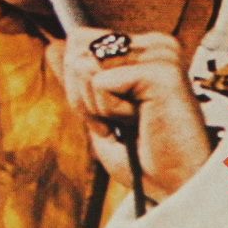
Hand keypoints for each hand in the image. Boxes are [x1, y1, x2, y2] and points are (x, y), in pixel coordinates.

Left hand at [59, 27, 211, 200]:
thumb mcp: (100, 114)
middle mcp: (156, 44)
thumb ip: (79, 79)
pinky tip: (141, 123)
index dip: (79, 85)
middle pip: (77, 49)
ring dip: (97, 108)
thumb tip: (52, 46)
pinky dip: (110, 113)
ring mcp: (161, 55)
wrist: (176, 187)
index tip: (110, 116)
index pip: (80, 40)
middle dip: (83, 96)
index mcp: (146, 48)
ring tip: (132, 124)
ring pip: (85, 65)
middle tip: (118, 124)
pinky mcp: (160, 71)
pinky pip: (100, 84)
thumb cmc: (144, 159)